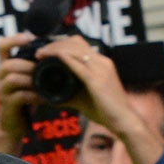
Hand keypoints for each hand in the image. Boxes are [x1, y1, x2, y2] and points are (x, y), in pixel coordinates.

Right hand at [0, 32, 37, 155]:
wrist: (14, 125)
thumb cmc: (24, 100)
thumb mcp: (27, 79)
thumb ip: (33, 66)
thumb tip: (54, 49)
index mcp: (2, 67)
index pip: (2, 46)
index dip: (14, 39)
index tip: (30, 38)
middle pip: (9, 63)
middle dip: (28, 65)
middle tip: (44, 69)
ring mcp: (0, 91)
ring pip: (13, 78)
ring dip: (31, 79)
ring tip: (44, 83)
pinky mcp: (6, 105)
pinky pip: (20, 96)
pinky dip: (34, 95)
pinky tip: (43, 98)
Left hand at [34, 36, 163, 163]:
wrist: (124, 121)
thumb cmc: (107, 112)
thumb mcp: (86, 98)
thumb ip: (69, 94)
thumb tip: (49, 96)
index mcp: (102, 63)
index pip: (79, 44)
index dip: (61, 43)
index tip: (46, 51)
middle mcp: (102, 62)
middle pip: (75, 42)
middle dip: (55, 44)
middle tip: (39, 52)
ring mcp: (101, 69)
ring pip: (74, 50)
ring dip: (55, 49)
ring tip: (40, 55)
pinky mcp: (98, 80)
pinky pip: (79, 65)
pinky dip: (64, 58)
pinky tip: (53, 57)